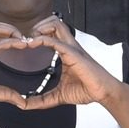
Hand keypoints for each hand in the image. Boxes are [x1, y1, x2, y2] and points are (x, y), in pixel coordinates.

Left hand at [0, 17, 122, 110]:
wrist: (103, 93)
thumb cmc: (87, 90)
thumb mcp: (59, 95)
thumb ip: (42, 100)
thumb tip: (25, 105)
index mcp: (66, 52)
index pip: (51, 33)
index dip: (38, 35)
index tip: (25, 46)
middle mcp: (69, 46)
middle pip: (53, 22)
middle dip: (38, 26)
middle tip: (28, 41)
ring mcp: (71, 48)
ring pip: (55, 23)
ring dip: (40, 28)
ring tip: (31, 41)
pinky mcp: (73, 53)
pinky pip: (55, 40)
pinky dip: (41, 40)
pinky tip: (32, 44)